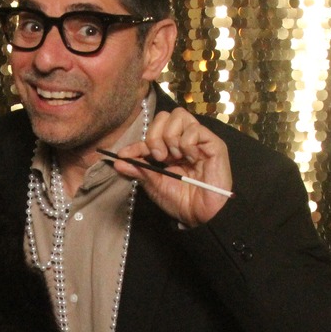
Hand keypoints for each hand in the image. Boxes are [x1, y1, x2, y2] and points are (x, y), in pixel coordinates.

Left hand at [113, 109, 232, 226]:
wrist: (201, 215)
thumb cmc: (181, 201)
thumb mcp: (155, 184)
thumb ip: (138, 170)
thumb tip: (117, 161)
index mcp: (170, 149)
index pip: (150, 134)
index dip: (136, 143)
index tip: (124, 154)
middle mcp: (184, 140)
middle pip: (165, 115)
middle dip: (155, 135)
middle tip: (158, 157)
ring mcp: (199, 140)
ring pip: (179, 115)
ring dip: (171, 137)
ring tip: (175, 158)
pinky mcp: (213, 143)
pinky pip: (195, 129)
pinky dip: (187, 144)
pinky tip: (191, 159)